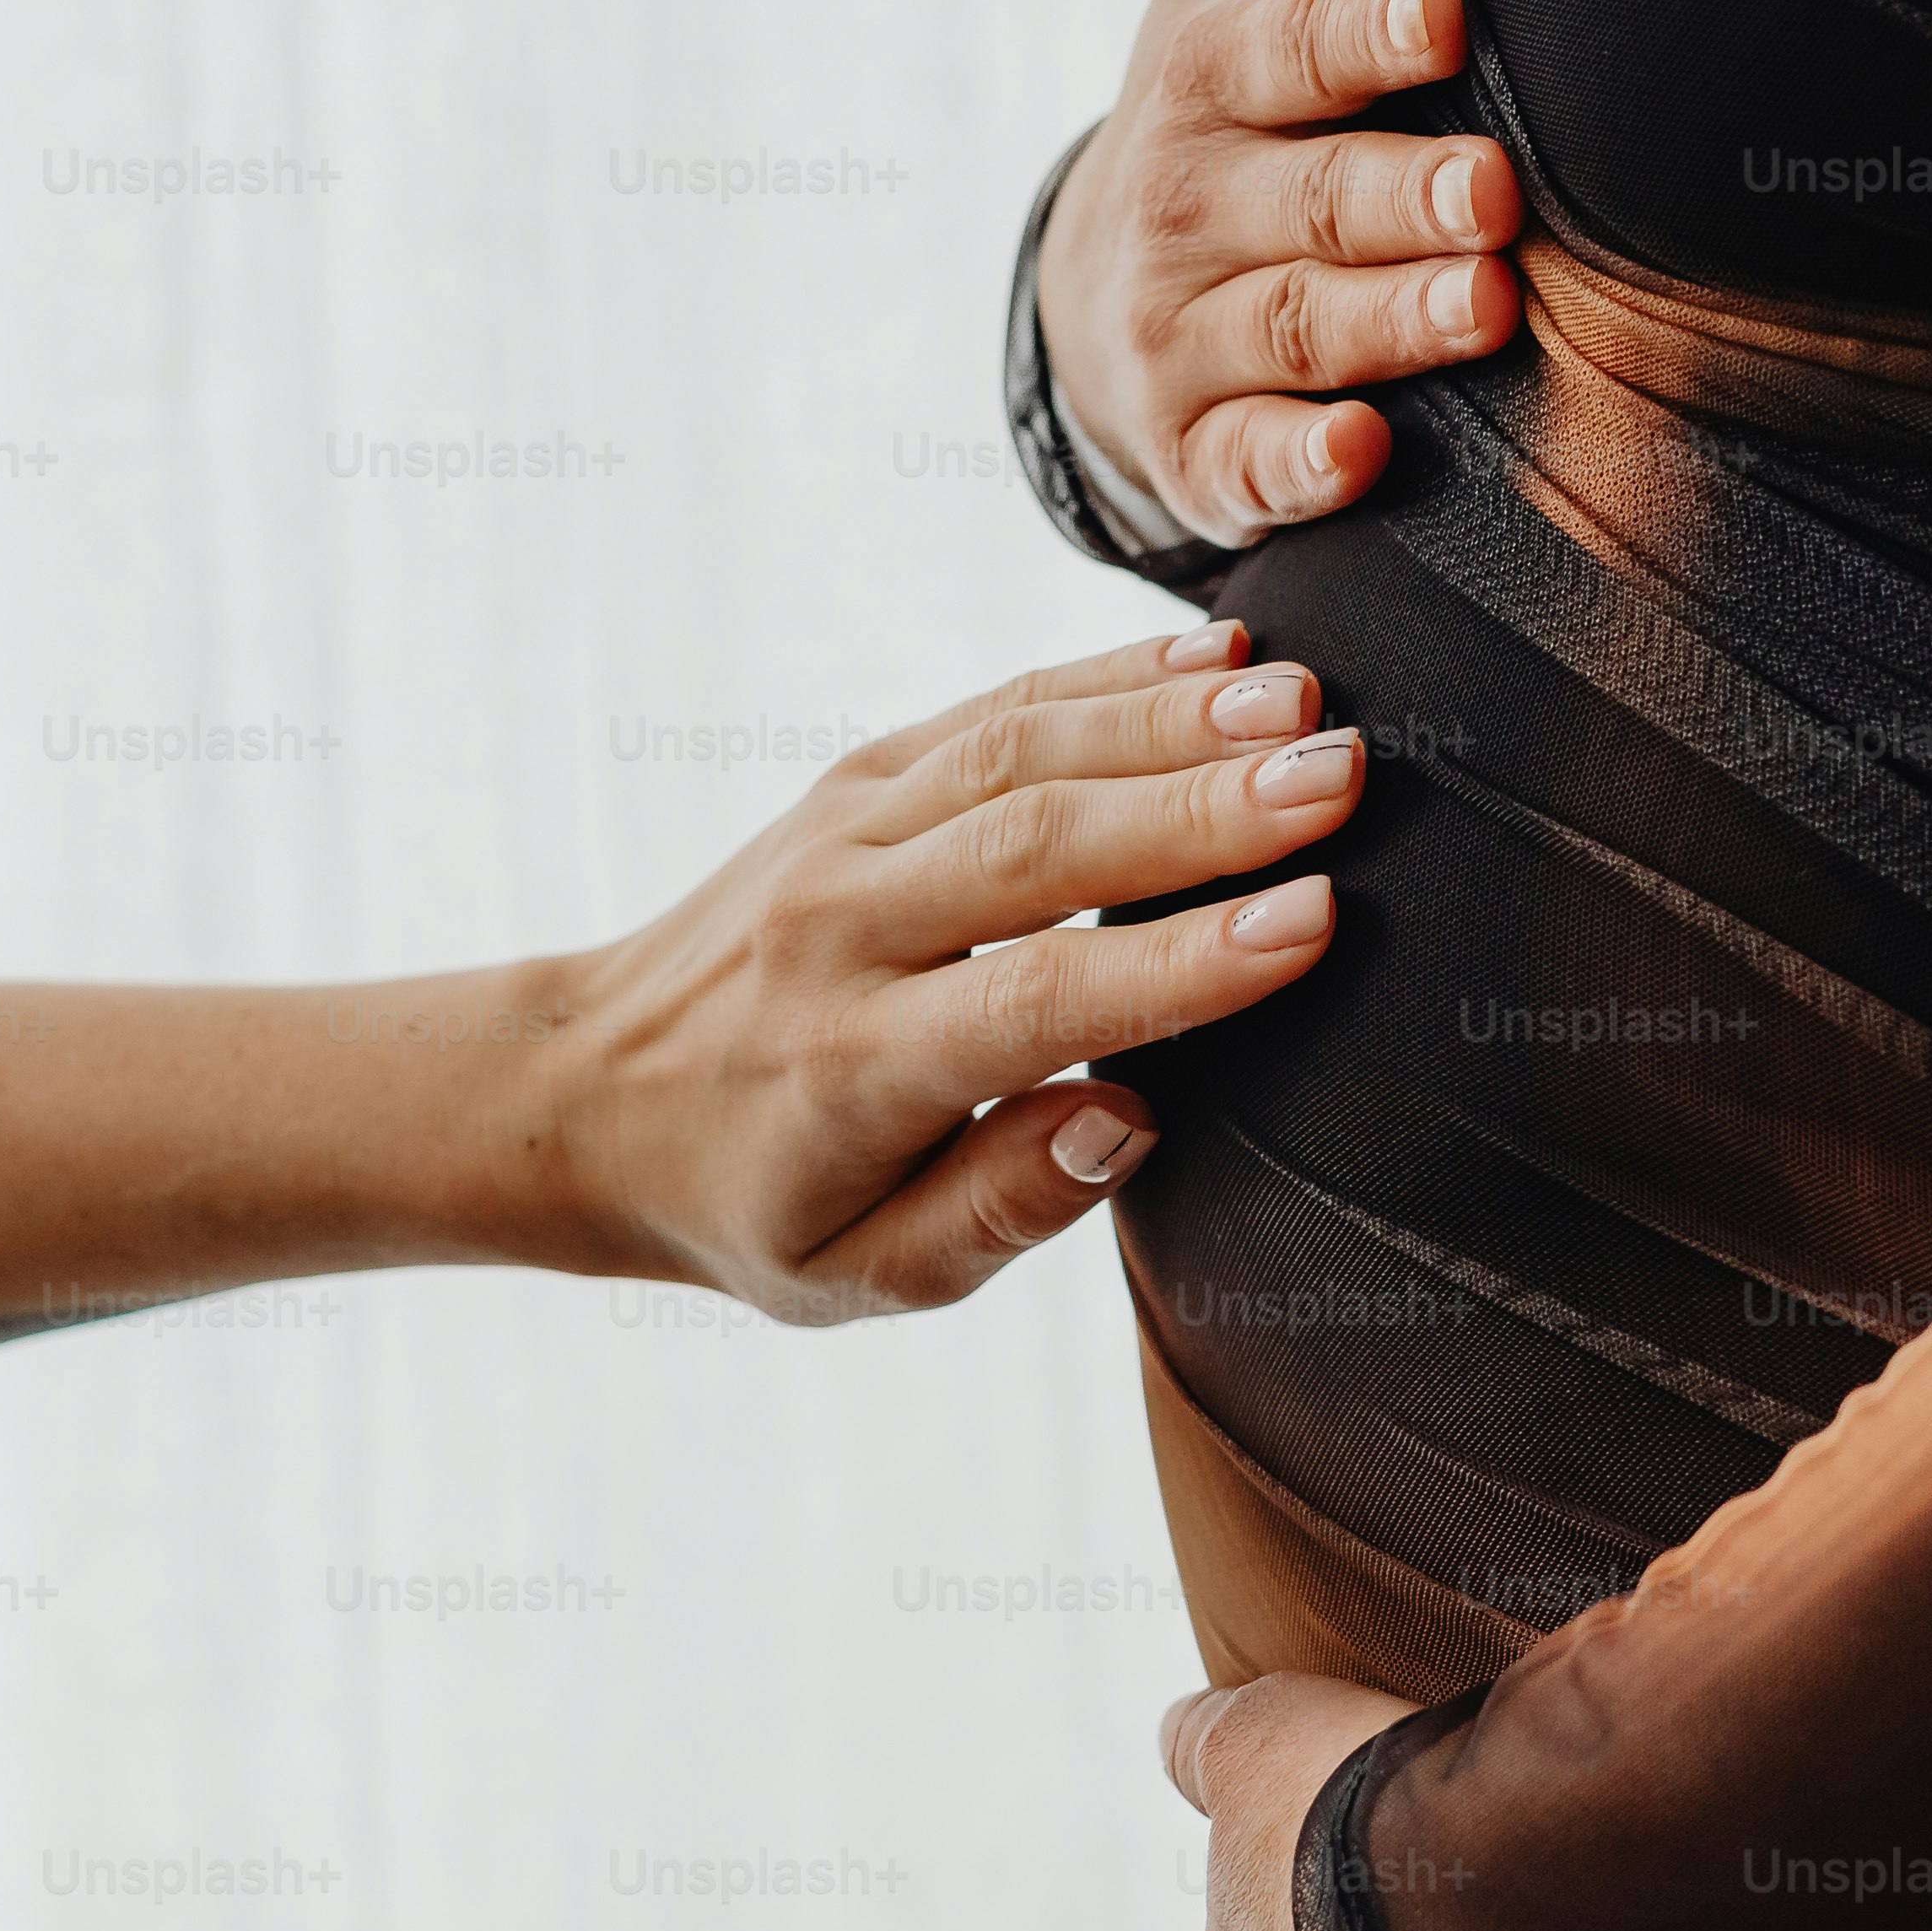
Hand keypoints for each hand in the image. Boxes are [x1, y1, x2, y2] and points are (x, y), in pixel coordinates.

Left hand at [555, 624, 1360, 1321]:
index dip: (1181, 961)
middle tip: (1344, 775)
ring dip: (1169, 718)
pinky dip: (1108, 675)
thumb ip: (996, 1211)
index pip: (1038, 998)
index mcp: (852, 1064)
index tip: (1313, 919)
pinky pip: (994, 711)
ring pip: (1021, 752)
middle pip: (1041, 845)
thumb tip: (1124, 1123)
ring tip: (1304, 701)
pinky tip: (1218, 656)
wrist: (587, 1090)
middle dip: (1204, 806)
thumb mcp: (858, 1274)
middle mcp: (842, 927)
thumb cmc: (754, 1204)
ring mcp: (844, 833)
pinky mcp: (857, 777)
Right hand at [1042, 0, 1526, 549]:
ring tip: (1486, 307)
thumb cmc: (1231, 109)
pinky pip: (1243, 464)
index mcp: (1208, 71)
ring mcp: (1180, 332)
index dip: (1365, 31)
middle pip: (1309, 197)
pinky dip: (1297, 467)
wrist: (1103, 288)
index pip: (1289, 46)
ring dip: (1390, 322)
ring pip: (1297, 326)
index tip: (1444, 13)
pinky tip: (1361, 452)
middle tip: (1495, 189)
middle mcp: (1183, 203)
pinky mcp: (1192, 448)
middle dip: (1402, 194)